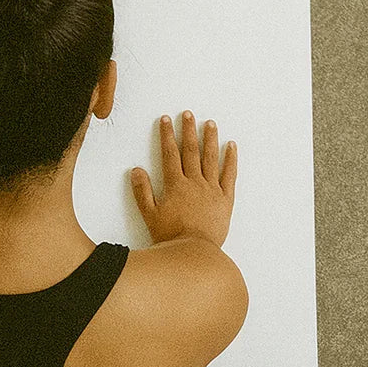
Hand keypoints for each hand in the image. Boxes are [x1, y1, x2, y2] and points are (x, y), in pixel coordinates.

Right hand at [130, 112, 236, 248]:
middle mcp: (195, 183)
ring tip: (210, 123)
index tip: (166, 120)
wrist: (194, 252)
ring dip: (210, 139)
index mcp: (176, 185)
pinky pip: (230, 175)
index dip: (167, 135)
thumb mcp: (150, 215)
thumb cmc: (171, 237)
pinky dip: (230, 160)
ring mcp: (212, 190)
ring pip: (211, 159)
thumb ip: (142, 192)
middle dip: (188, 131)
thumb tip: (136, 171)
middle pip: (191, 151)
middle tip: (188, 114)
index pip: (170, 154)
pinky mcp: (225, 200)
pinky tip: (231, 146)